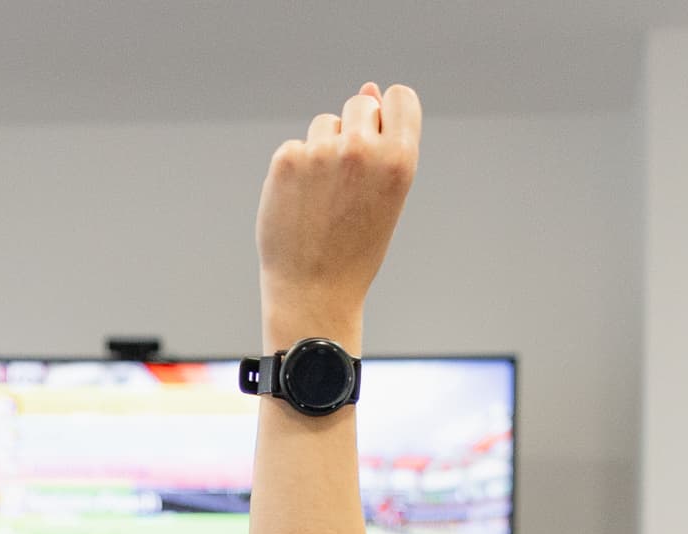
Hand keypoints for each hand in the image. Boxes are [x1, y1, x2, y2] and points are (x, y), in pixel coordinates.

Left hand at [257, 82, 421, 348]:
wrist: (315, 292)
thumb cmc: (356, 248)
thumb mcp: (384, 194)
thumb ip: (381, 140)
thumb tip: (367, 88)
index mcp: (399, 160)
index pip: (399, 97)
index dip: (388, 113)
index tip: (380, 137)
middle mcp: (362, 149)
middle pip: (360, 103)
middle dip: (354, 131)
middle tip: (348, 183)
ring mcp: (322, 152)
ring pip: (325, 124)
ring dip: (324, 150)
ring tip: (325, 199)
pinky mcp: (287, 159)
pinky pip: (296, 147)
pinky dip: (296, 170)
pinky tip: (301, 204)